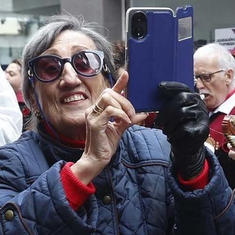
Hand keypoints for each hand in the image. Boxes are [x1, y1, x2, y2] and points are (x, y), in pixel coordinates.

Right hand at [71, 70, 145, 184]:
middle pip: (109, 93)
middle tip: (132, 113)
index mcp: (99, 110)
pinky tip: (124, 122)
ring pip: (108, 98)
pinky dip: (120, 114)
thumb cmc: (105, 145)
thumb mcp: (120, 129)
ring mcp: (92, 116)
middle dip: (124, 100)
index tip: (126, 74)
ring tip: (128, 118)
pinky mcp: (95, 123)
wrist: (97, 160)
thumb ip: (129, 120)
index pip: (108, 92)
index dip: (118, 83)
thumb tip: (142, 114)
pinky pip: (110, 111)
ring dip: (122, 107)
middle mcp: (93, 110)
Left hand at [155, 81, 209, 177]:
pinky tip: (173, 138)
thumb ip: (169, 103)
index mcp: (193, 98)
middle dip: (165, 110)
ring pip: (181, 113)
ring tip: (166, 131)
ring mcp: (202, 116)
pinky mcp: (203, 129)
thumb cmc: (179, 128)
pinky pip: (184, 129)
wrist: (188, 147)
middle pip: (181, 99)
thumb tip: (156, 91)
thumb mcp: (174, 114)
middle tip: (157, 122)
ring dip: (169, 125)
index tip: (160, 86)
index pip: (183, 87)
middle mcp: (200, 104)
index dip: (172, 86)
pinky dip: (174, 135)